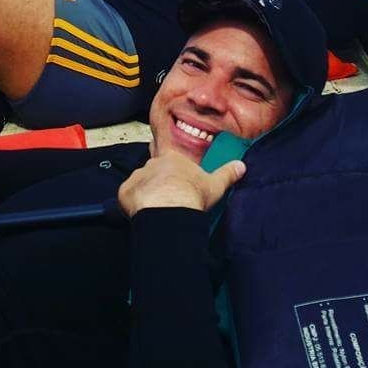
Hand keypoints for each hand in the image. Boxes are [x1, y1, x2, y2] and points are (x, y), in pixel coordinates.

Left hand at [118, 150, 245, 216]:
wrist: (169, 209)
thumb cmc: (192, 195)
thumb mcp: (215, 185)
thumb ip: (227, 173)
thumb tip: (242, 165)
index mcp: (172, 159)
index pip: (167, 154)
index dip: (166, 162)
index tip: (168, 171)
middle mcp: (152, 163)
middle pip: (152, 171)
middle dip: (157, 182)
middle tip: (166, 197)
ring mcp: (137, 176)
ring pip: (140, 183)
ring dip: (145, 192)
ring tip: (155, 208)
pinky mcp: (125, 192)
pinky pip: (127, 196)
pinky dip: (132, 203)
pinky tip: (142, 213)